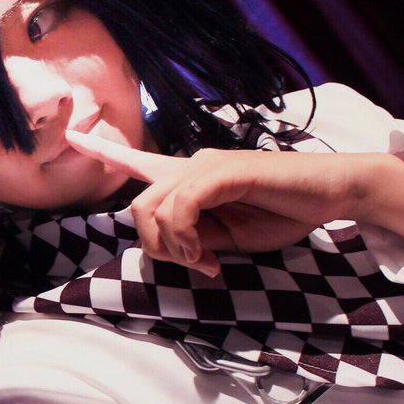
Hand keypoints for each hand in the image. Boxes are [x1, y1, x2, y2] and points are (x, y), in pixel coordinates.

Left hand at [65, 130, 403, 275]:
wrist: (330, 194)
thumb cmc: (281, 214)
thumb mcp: (226, 238)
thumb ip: (194, 238)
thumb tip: (173, 249)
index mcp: (189, 179)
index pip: (137, 162)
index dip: (102, 152)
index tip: (73, 139)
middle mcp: (191, 165)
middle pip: (138, 207)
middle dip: (156, 247)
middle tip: (194, 264)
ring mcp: (206, 164)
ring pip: (155, 209)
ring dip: (175, 248)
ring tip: (206, 262)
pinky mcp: (223, 170)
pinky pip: (181, 207)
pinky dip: (188, 239)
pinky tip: (210, 257)